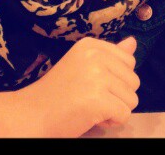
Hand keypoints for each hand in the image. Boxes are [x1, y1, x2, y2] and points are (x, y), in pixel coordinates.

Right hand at [16, 36, 139, 136]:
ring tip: (91, 108)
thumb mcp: (84, 66)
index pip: (129, 60)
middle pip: (133, 80)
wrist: (30, 115)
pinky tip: (92, 118)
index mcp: (91, 45)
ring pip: (132, 99)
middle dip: (117, 96)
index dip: (116, 79)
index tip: (94, 85)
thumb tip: (133, 42)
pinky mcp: (98, 99)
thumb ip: (111, 55)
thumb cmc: (57, 94)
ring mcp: (97, 77)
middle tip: (91, 99)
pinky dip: (111, 122)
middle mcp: (95, 56)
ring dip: (115, 109)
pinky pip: (125, 115)